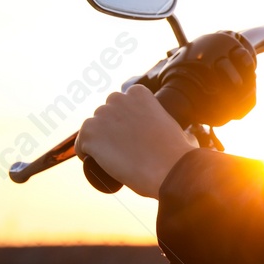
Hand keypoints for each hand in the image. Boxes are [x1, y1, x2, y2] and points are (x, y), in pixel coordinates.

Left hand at [77, 85, 199, 197]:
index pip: (121, 103)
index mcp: (139, 94)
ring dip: (98, 141)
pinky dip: (85, 153)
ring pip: (92, 128)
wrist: (170, 169)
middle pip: (105, 113)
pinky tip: (96, 162)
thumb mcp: (176, 129)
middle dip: (110, 128)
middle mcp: (118, 99)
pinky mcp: (90, 134)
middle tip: (121, 150)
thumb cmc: (176, 154)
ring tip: (112, 159)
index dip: (123, 120)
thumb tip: (183, 137)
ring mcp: (102, 115)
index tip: (130, 136)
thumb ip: (171, 126)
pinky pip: (80, 144)